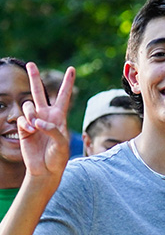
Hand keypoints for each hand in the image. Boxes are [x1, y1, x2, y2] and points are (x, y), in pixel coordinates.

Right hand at [17, 63, 75, 179]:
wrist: (45, 170)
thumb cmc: (58, 158)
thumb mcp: (62, 144)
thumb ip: (52, 130)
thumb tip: (37, 121)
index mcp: (59, 117)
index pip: (64, 96)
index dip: (68, 83)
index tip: (72, 69)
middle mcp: (46, 115)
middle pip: (39, 92)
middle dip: (34, 77)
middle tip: (31, 64)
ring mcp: (34, 121)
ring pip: (28, 105)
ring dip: (31, 113)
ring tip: (35, 127)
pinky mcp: (24, 128)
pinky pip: (22, 119)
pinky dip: (26, 124)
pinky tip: (30, 132)